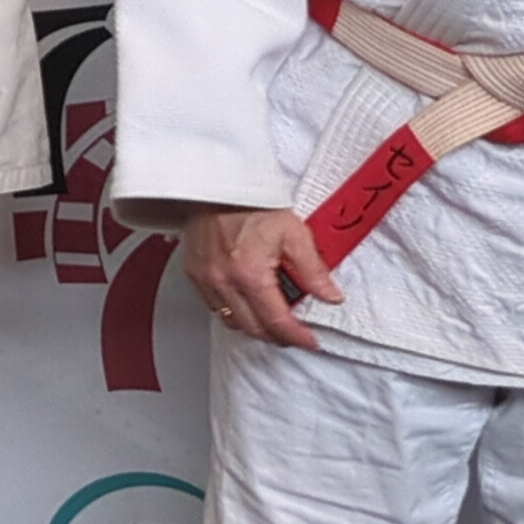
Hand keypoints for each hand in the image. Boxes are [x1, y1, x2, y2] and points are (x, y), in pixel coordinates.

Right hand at [180, 204, 337, 348]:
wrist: (220, 183)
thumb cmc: (253, 203)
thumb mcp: (294, 232)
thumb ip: (313, 269)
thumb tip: (329, 296)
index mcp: (249, 273)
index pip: (275, 320)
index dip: (296, 336)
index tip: (309, 340)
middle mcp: (222, 281)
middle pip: (252, 327)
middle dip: (277, 336)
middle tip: (295, 334)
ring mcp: (205, 278)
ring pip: (231, 320)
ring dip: (254, 326)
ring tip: (272, 319)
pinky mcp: (194, 272)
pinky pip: (214, 305)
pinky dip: (233, 311)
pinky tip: (247, 302)